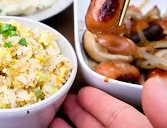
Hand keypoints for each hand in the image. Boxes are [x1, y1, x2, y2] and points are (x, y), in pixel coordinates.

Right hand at [50, 77, 166, 127]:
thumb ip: (165, 115)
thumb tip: (155, 85)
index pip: (122, 113)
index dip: (102, 100)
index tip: (84, 88)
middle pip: (100, 123)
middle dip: (81, 107)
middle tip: (64, 93)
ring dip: (67, 121)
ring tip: (52, 107)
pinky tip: (52, 125)